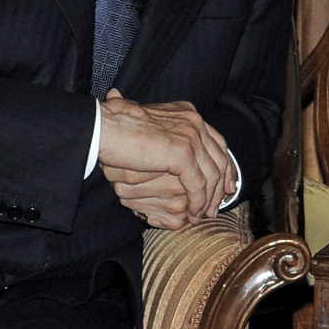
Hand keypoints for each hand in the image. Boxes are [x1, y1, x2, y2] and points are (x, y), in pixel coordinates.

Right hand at [98, 89, 235, 229]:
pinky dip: (197, 201)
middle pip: (219, 158)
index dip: (224, 165)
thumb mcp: (151, 127)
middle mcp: (194, 122)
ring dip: (209, 199)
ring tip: (202, 214)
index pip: (217, 142)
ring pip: (211, 174)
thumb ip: (168, 136)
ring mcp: (190, 136)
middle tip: (217, 206)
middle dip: (221, 185)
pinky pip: (197, 184)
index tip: (226, 184)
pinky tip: (193, 213)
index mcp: (188, 114)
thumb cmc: (117, 126)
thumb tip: (182, 152)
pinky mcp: (182, 153)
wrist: (103, 126)